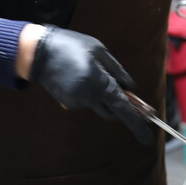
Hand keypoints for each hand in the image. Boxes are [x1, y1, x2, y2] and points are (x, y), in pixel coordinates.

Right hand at [30, 27, 152, 144]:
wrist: (38, 53)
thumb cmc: (71, 45)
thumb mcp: (98, 50)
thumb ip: (117, 70)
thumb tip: (131, 88)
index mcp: (98, 82)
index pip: (122, 108)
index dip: (137, 123)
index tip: (147, 138)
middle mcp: (88, 96)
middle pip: (113, 112)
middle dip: (122, 108)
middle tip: (128, 94)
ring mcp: (76, 102)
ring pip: (100, 106)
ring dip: (105, 97)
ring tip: (94, 74)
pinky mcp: (68, 103)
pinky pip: (88, 102)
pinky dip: (91, 94)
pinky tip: (81, 76)